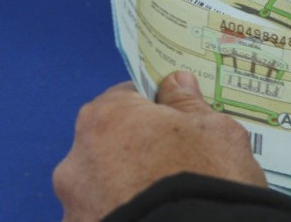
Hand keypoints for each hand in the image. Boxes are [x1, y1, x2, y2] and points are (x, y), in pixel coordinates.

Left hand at [53, 71, 265, 220]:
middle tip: (176, 164)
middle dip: (137, 149)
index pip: (126, 96)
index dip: (154, 106)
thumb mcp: (215, 130)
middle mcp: (78, 159)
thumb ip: (188, 103)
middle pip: (110, 141)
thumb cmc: (205, 179)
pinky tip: (154, 218)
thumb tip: (176, 82)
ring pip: (103, 184)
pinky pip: (103, 214)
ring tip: (166, 200)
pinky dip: (122, 214)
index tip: (177, 121)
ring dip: (125, 186)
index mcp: (106, 117)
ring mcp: (75, 205)